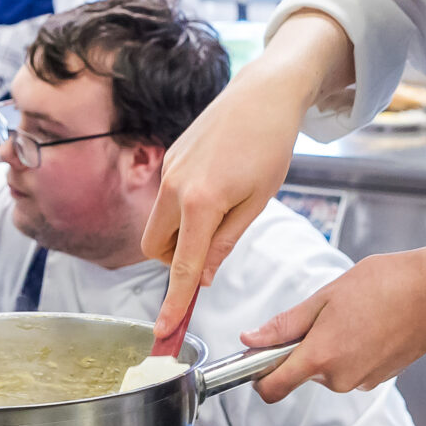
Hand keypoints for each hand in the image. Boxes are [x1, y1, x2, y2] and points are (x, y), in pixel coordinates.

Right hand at [141, 11, 353, 344]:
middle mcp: (174, 187)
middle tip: (209, 254)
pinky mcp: (169, 157)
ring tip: (220, 215)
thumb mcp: (257, 202)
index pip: (181, 267)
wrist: (263, 93)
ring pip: (157, 224)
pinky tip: (215, 188)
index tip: (164, 331)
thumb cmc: (270, 145)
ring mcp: (168, 170)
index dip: (173, 302)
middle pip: (155, 248)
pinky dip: (181, 210)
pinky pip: (165, 199)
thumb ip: (224, 242)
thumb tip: (200, 275)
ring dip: (178, 236)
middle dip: (174, 263)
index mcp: (201, 202)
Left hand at [239, 246, 425, 403]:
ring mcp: (363, 381)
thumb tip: (251, 340)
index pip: (272, 389)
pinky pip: (352, 369)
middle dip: (307, 348)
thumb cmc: (385, 284)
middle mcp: (340, 378)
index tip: (258, 360)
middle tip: (328, 313)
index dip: (258, 377)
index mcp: (320, 357)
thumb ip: (286, 324)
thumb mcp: (326, 296)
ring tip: (356, 314)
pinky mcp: (380, 378)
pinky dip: (354, 351)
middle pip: (304, 373)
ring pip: (329, 370)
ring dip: (333, 347)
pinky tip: (372, 325)